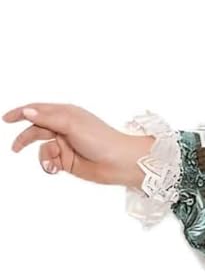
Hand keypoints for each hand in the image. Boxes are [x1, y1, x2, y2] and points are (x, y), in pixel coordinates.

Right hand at [3, 102, 148, 186]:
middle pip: (36, 130)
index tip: (6, 119)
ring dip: (44, 155)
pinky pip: (49, 161)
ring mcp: (65, 145)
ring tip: (54, 161)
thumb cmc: (100, 139)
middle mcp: (64, 128)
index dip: (21, 113)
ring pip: (42, 148)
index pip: (38, 110)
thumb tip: (27, 112)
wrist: (119, 163)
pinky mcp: (67, 161)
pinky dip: (49, 164)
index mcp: (65, 113)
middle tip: (15, 148)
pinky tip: (56, 168)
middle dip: (26, 139)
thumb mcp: (71, 124)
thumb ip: (47, 118)